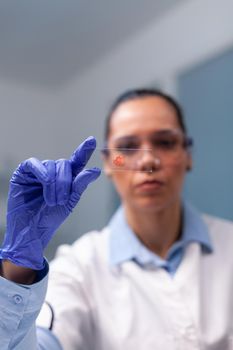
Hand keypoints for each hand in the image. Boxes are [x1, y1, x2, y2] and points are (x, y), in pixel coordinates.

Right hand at [0, 136, 100, 269]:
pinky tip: (44, 185)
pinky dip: (42, 174)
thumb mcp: (70, 201)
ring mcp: (38, 171)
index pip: (76, 161)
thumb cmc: (50, 218)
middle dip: (65, 182)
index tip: (91, 141)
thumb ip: (80, 184)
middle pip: (64, 164)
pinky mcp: (23, 173)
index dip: (83, 151)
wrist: (31, 232)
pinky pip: (34, 164)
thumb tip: (95, 170)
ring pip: (51, 165)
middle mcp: (52, 172)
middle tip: (61, 201)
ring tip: (52, 201)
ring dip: (54, 184)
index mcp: (65, 178)